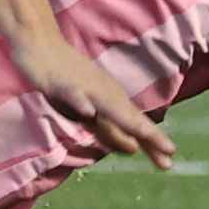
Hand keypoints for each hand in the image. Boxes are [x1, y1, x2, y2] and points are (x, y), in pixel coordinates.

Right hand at [11, 34, 172, 167]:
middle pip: (128, 116)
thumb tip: (133, 148)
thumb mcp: (90, 109)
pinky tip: (87, 111)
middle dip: (148, 134)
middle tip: (168, 152)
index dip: (152, 143)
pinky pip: (73, 94)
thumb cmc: (68, 78)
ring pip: (107, 105)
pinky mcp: (62, 83)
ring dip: (124, 119)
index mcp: (111, 100)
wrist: (40, 45)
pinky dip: (80, 102)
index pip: (136, 124)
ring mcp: (84, 87)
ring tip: (141, 134)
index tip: (168, 163)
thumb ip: (109, 128)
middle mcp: (104, 93)